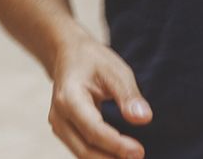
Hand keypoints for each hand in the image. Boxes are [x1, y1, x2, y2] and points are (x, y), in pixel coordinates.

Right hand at [47, 33, 151, 158]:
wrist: (68, 54)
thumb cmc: (92, 60)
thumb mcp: (114, 70)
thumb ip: (128, 95)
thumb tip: (144, 119)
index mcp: (69, 98)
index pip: (93, 129)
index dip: (116, 144)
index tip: (139, 152)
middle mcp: (58, 116)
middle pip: (85, 148)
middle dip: (112, 157)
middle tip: (139, 157)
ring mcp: (58, 125)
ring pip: (81, 154)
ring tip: (132, 157)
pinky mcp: (64, 131)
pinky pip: (81, 150)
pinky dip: (100, 155)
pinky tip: (119, 155)